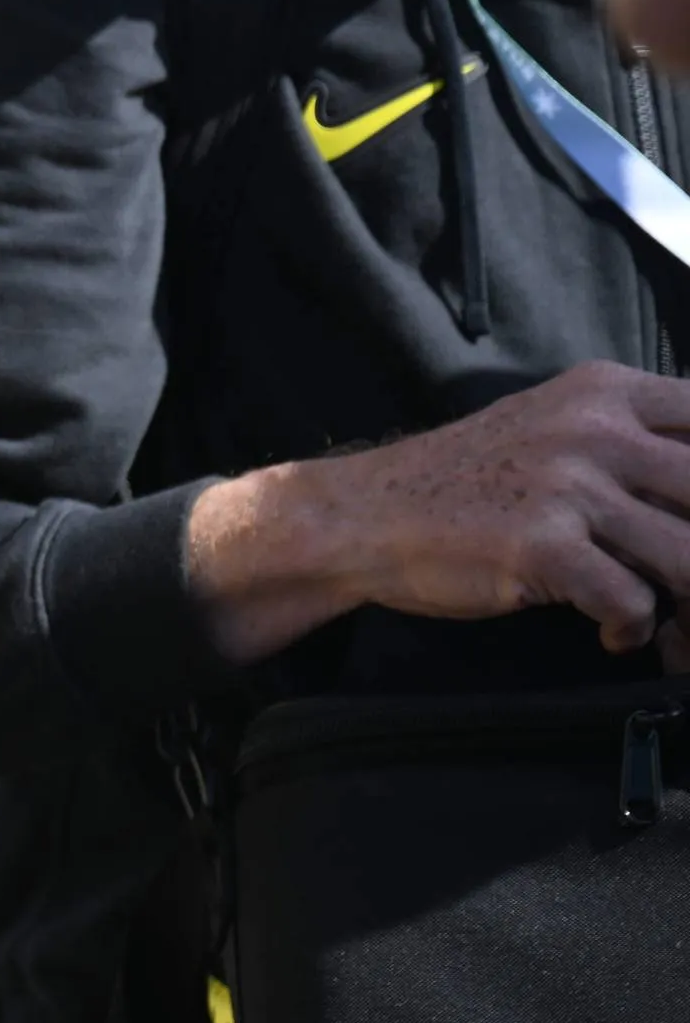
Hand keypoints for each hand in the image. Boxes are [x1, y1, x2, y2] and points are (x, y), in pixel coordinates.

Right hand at [190, 361, 689, 660]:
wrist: (364, 514)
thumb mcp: (557, 428)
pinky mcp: (543, 546)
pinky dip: (633, 630)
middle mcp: (594, 428)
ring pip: (689, 558)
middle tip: (685, 585)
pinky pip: (634, 603)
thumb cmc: (470, 480)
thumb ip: (638, 445)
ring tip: (672, 627)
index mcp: (606, 391)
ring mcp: (567, 485)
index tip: (685, 517)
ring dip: (688, 610)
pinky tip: (611, 630)